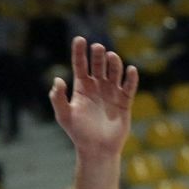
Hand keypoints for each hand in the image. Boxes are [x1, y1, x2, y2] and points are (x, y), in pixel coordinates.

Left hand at [51, 38, 137, 159]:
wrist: (96, 149)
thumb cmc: (78, 133)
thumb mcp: (64, 116)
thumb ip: (58, 98)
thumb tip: (57, 79)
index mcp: (82, 88)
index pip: (80, 65)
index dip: (80, 52)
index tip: (80, 39)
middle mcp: (97, 87)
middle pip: (98, 65)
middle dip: (98, 55)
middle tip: (97, 48)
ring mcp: (112, 93)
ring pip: (114, 73)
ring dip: (114, 64)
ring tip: (111, 57)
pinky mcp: (124, 102)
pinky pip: (129, 87)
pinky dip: (131, 78)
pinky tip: (130, 70)